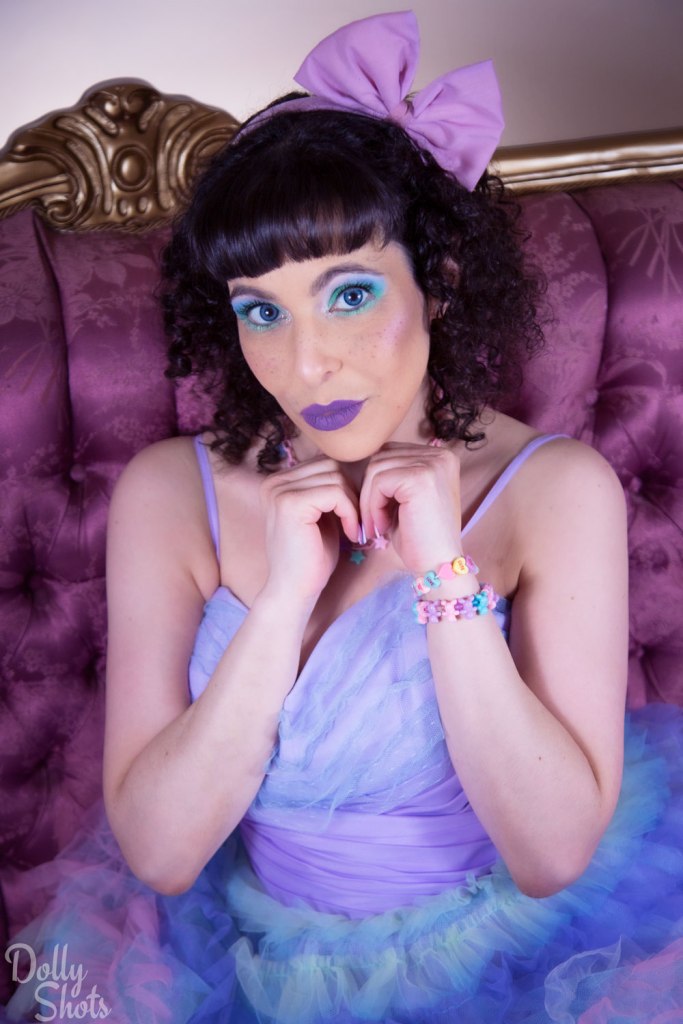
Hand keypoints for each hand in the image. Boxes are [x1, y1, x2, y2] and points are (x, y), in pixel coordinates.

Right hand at [260, 457, 360, 601]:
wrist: (294, 589)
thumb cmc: (311, 557)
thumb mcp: (322, 515)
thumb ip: (329, 490)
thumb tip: (355, 468)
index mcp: (279, 482)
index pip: (324, 463)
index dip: (345, 487)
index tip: (351, 515)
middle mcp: (274, 482)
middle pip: (330, 465)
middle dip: (350, 492)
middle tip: (355, 521)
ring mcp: (280, 491)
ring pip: (335, 477)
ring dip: (352, 504)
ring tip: (352, 529)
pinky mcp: (291, 504)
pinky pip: (335, 493)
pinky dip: (349, 512)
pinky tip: (350, 533)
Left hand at [359, 443, 462, 572]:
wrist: (439, 566)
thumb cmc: (420, 538)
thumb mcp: (404, 499)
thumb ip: (391, 477)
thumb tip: (358, 463)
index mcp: (439, 457)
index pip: (390, 453)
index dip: (376, 482)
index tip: (376, 511)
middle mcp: (440, 455)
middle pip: (381, 457)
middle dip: (369, 490)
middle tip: (372, 521)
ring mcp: (432, 464)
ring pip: (376, 469)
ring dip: (369, 500)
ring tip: (377, 525)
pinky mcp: (420, 478)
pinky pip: (379, 482)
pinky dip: (373, 506)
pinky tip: (382, 526)